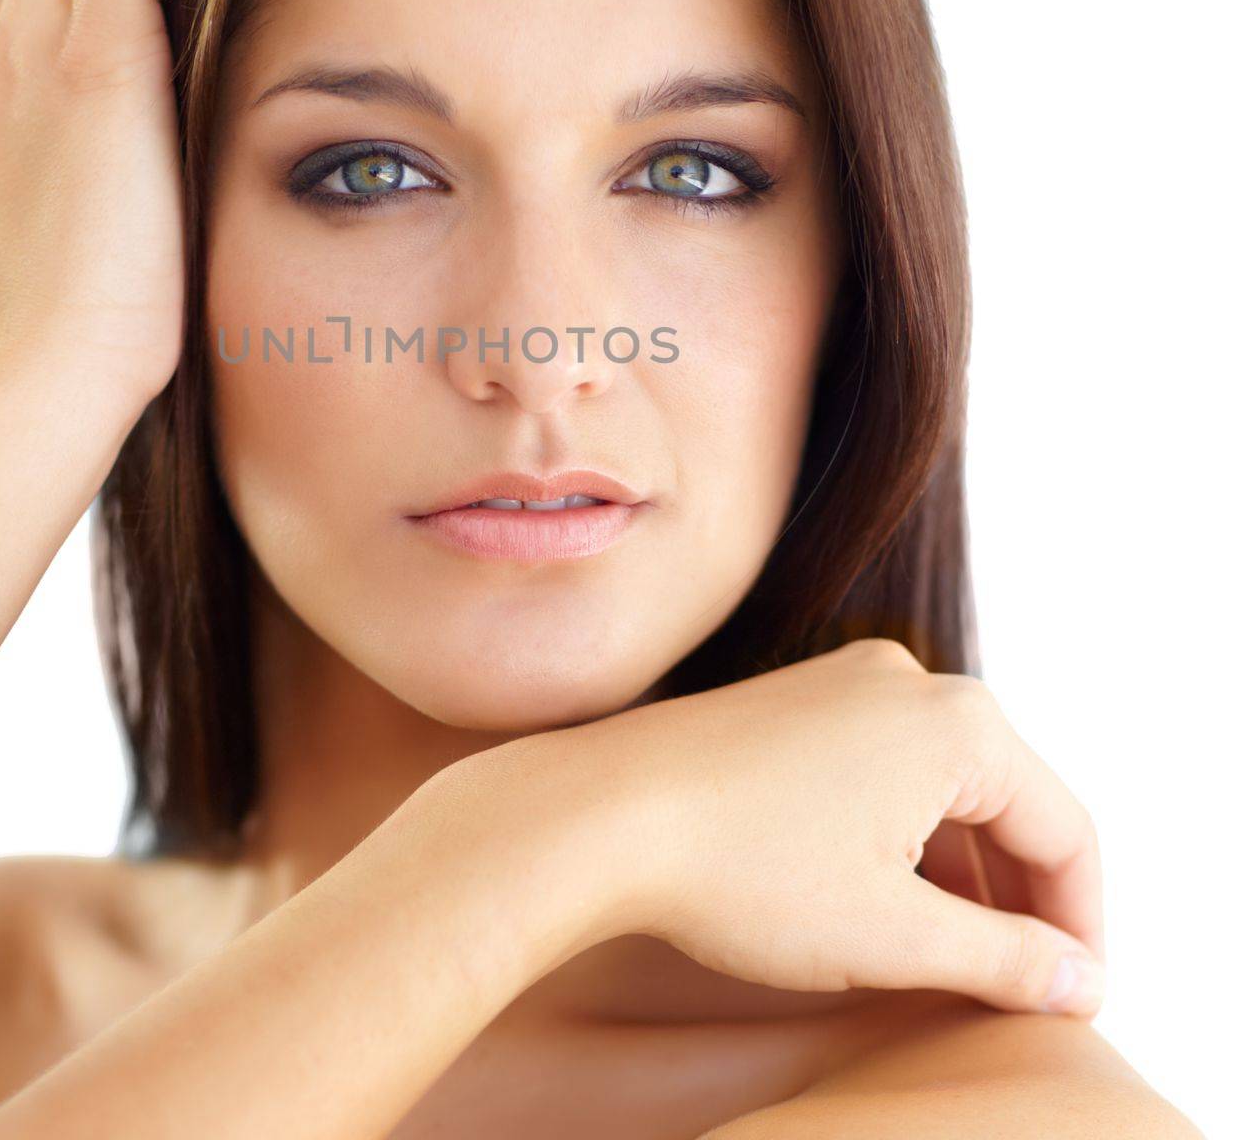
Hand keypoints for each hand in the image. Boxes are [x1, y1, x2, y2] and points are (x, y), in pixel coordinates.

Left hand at [506, 637, 1105, 1017]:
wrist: (599, 813)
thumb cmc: (744, 871)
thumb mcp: (894, 934)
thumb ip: (1007, 959)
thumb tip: (1079, 977)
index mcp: (955, 722)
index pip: (1065, 832)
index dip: (1080, 925)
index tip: (1074, 1000)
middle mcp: (905, 680)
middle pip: (1006, 799)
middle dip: (1019, 897)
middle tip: (1019, 987)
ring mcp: (840, 682)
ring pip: (940, 785)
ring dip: (957, 870)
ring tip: (950, 957)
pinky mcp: (790, 701)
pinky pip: (880, 768)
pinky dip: (899, 835)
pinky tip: (879, 897)